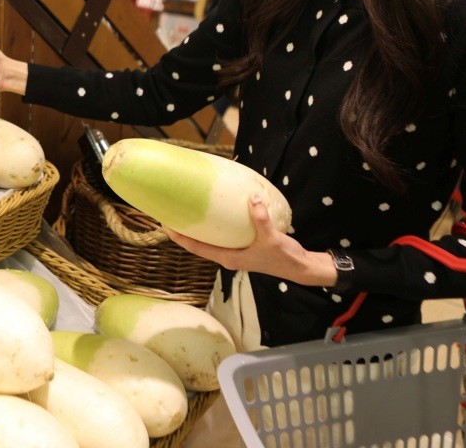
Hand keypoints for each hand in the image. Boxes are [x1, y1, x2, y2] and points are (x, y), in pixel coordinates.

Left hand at [164, 195, 337, 287]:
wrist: (299, 267)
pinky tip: (219, 210)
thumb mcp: (271, 238)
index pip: (196, 248)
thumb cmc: (282, 257)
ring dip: (200, 227)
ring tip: (190, 209)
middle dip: (185, 230)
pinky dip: (218, 224)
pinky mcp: (244, 245)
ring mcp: (236, 251)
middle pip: (199, 243)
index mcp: (227, 258)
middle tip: (172, 211)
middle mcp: (228, 256)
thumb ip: (260, 219)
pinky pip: (225, 234)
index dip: (180, 237)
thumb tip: (252, 197)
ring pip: (211, 239)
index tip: (165, 225)